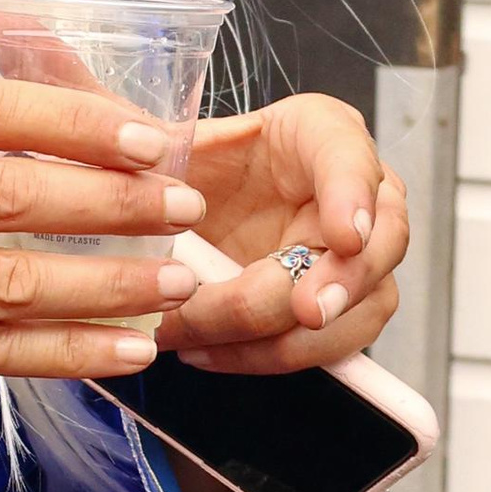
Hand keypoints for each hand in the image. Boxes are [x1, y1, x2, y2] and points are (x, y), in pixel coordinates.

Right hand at [0, 78, 204, 491]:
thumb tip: (43, 118)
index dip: (75, 118)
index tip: (149, 132)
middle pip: (6, 192)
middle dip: (112, 197)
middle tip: (185, 200)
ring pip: (7, 281)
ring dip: (105, 280)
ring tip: (176, 278)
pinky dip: (65, 353)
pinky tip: (125, 349)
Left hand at [163, 94, 407, 377]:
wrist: (212, 206)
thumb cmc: (209, 165)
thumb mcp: (183, 142)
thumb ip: (155, 141)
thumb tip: (116, 136)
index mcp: (322, 135)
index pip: (352, 157)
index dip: (353, 198)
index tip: (343, 236)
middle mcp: (362, 195)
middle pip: (374, 245)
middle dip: (337, 284)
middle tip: (303, 311)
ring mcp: (363, 257)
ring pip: (361, 307)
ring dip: (291, 335)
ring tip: (211, 340)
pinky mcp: (346, 309)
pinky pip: (332, 346)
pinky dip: (271, 356)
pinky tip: (212, 352)